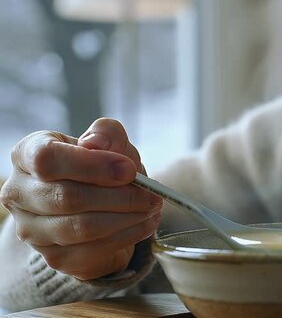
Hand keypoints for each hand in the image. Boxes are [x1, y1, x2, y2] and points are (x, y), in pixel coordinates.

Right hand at [0, 118, 162, 279]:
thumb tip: (96, 144)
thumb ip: (107, 134)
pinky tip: (144, 224)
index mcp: (26, 154)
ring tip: (152, 208)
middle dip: (121, 196)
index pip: (47, 159)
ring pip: (82, 228)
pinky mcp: (53, 257)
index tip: (129, 170)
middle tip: (153, 194)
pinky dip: (127, 236)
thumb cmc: (101, 165)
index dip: (92, 166)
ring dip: (127, 218)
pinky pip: (93, 250)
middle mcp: (19, 193)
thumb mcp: (110, 141)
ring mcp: (32, 229)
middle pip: (69, 198)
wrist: (101, 203)